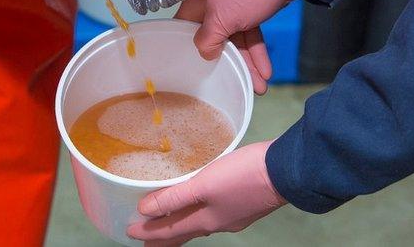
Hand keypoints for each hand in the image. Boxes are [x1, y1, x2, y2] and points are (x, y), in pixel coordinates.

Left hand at [127, 141, 285, 245]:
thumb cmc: (242, 176)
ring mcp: (232, 216)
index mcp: (206, 220)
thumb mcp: (203, 184)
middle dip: (164, 238)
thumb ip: (175, 198)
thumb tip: (145, 211)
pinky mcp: (243, 206)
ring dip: (181, 227)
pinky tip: (201, 207)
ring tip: (169, 228)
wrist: (284, 173)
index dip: (149, 232)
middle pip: (184, 233)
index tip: (129, 232)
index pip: (170, 230)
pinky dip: (198, 215)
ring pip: (198, 225)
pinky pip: (212, 215)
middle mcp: (217, 223)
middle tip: (147, 244)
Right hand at [175, 0, 297, 93]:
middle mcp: (209, 9)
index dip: (187, 54)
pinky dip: (257, 54)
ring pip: (234, 44)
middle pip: (213, 43)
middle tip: (235, 88)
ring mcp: (230, 12)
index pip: (184, 34)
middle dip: (227, 67)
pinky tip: (265, 70)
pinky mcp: (248, 14)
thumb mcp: (220, 18)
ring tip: (259, 87)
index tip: (194, 76)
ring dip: (247, 65)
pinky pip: (249, 38)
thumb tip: (206, 54)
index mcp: (194, 6)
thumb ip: (207, 40)